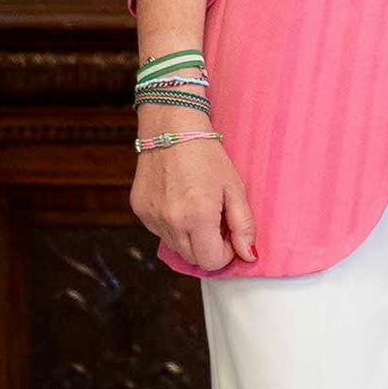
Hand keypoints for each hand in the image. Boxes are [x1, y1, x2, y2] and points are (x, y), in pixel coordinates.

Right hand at [135, 128, 251, 272]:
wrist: (171, 126)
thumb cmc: (207, 154)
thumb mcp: (234, 187)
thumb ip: (243, 225)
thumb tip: (247, 256)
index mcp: (198, 216)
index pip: (211, 262)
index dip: (225, 253)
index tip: (229, 234)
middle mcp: (171, 221)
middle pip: (193, 259)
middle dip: (209, 247)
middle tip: (216, 220)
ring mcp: (151, 217)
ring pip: (176, 248)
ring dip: (190, 238)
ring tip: (197, 208)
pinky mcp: (139, 210)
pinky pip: (160, 232)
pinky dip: (172, 225)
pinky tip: (179, 201)